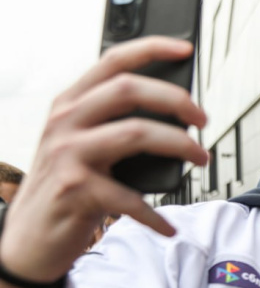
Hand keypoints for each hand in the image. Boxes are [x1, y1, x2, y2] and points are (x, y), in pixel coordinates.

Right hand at [0, 36, 208, 287]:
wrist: (27, 239)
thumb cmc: (68, 187)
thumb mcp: (85, 146)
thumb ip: (117, 124)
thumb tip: (178, 113)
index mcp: (71, 103)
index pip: (113, 61)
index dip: (152, 48)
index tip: (186, 49)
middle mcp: (65, 121)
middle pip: (130, 89)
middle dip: (176, 99)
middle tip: (203, 119)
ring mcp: (68, 154)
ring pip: (137, 133)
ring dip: (180, 145)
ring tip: (200, 159)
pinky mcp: (75, 190)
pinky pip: (130, 197)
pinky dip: (155, 215)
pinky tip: (168, 227)